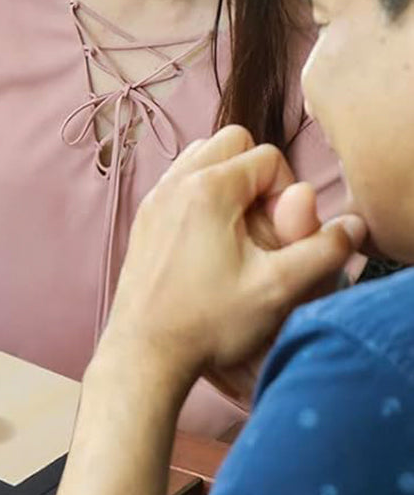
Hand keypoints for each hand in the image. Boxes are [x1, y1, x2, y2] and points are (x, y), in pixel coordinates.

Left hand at [103, 126, 365, 396]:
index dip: (286, 191)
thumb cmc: (209, 322)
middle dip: (257, 174)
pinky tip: (209, 240)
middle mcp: (176, 181)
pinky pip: (179, 179)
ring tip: (237, 230)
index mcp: (209, 188)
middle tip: (262, 224)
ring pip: (202, 155)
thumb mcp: (278, 289)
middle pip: (232, 142)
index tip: (279, 232)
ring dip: (228, 179)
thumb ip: (323, 251)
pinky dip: (201, 194)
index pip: (268, 156)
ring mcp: (155, 197)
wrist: (145, 352)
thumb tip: (351, 226)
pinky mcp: (144, 217)